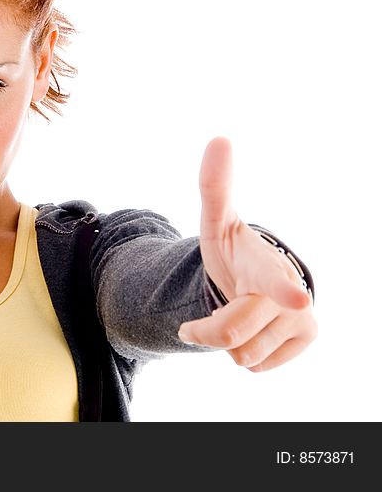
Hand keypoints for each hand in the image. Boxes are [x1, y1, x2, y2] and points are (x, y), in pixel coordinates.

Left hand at [177, 137, 316, 371]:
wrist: (257, 280)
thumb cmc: (235, 251)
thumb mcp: (217, 222)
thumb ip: (214, 185)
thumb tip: (219, 137)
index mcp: (265, 266)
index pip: (274, 282)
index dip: (283, 291)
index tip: (295, 299)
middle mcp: (291, 295)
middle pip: (229, 334)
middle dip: (204, 330)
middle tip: (199, 321)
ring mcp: (304, 321)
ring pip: (240, 355)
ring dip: (224, 343)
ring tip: (237, 316)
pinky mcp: (305, 340)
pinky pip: (256, 367)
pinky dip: (244, 353)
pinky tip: (253, 330)